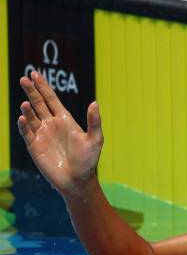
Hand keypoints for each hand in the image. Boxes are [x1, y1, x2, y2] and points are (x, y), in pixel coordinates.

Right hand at [17, 71, 102, 196]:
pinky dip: (24, 125)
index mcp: (65, 120)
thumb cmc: (88, 161)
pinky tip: (23, 118)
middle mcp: (51, 125)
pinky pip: (27, 133)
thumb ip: (94, 121)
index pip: (51, 99)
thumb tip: (95, 103)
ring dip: (28, 109)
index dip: (43, 87)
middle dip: (32, 91)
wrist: (78, 181)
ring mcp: (42, 135)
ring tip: (25, 103)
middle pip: (39, 103)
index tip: (35, 74)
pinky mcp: (35, 146)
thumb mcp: (95, 139)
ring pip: (31, 117)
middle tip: (24, 78)